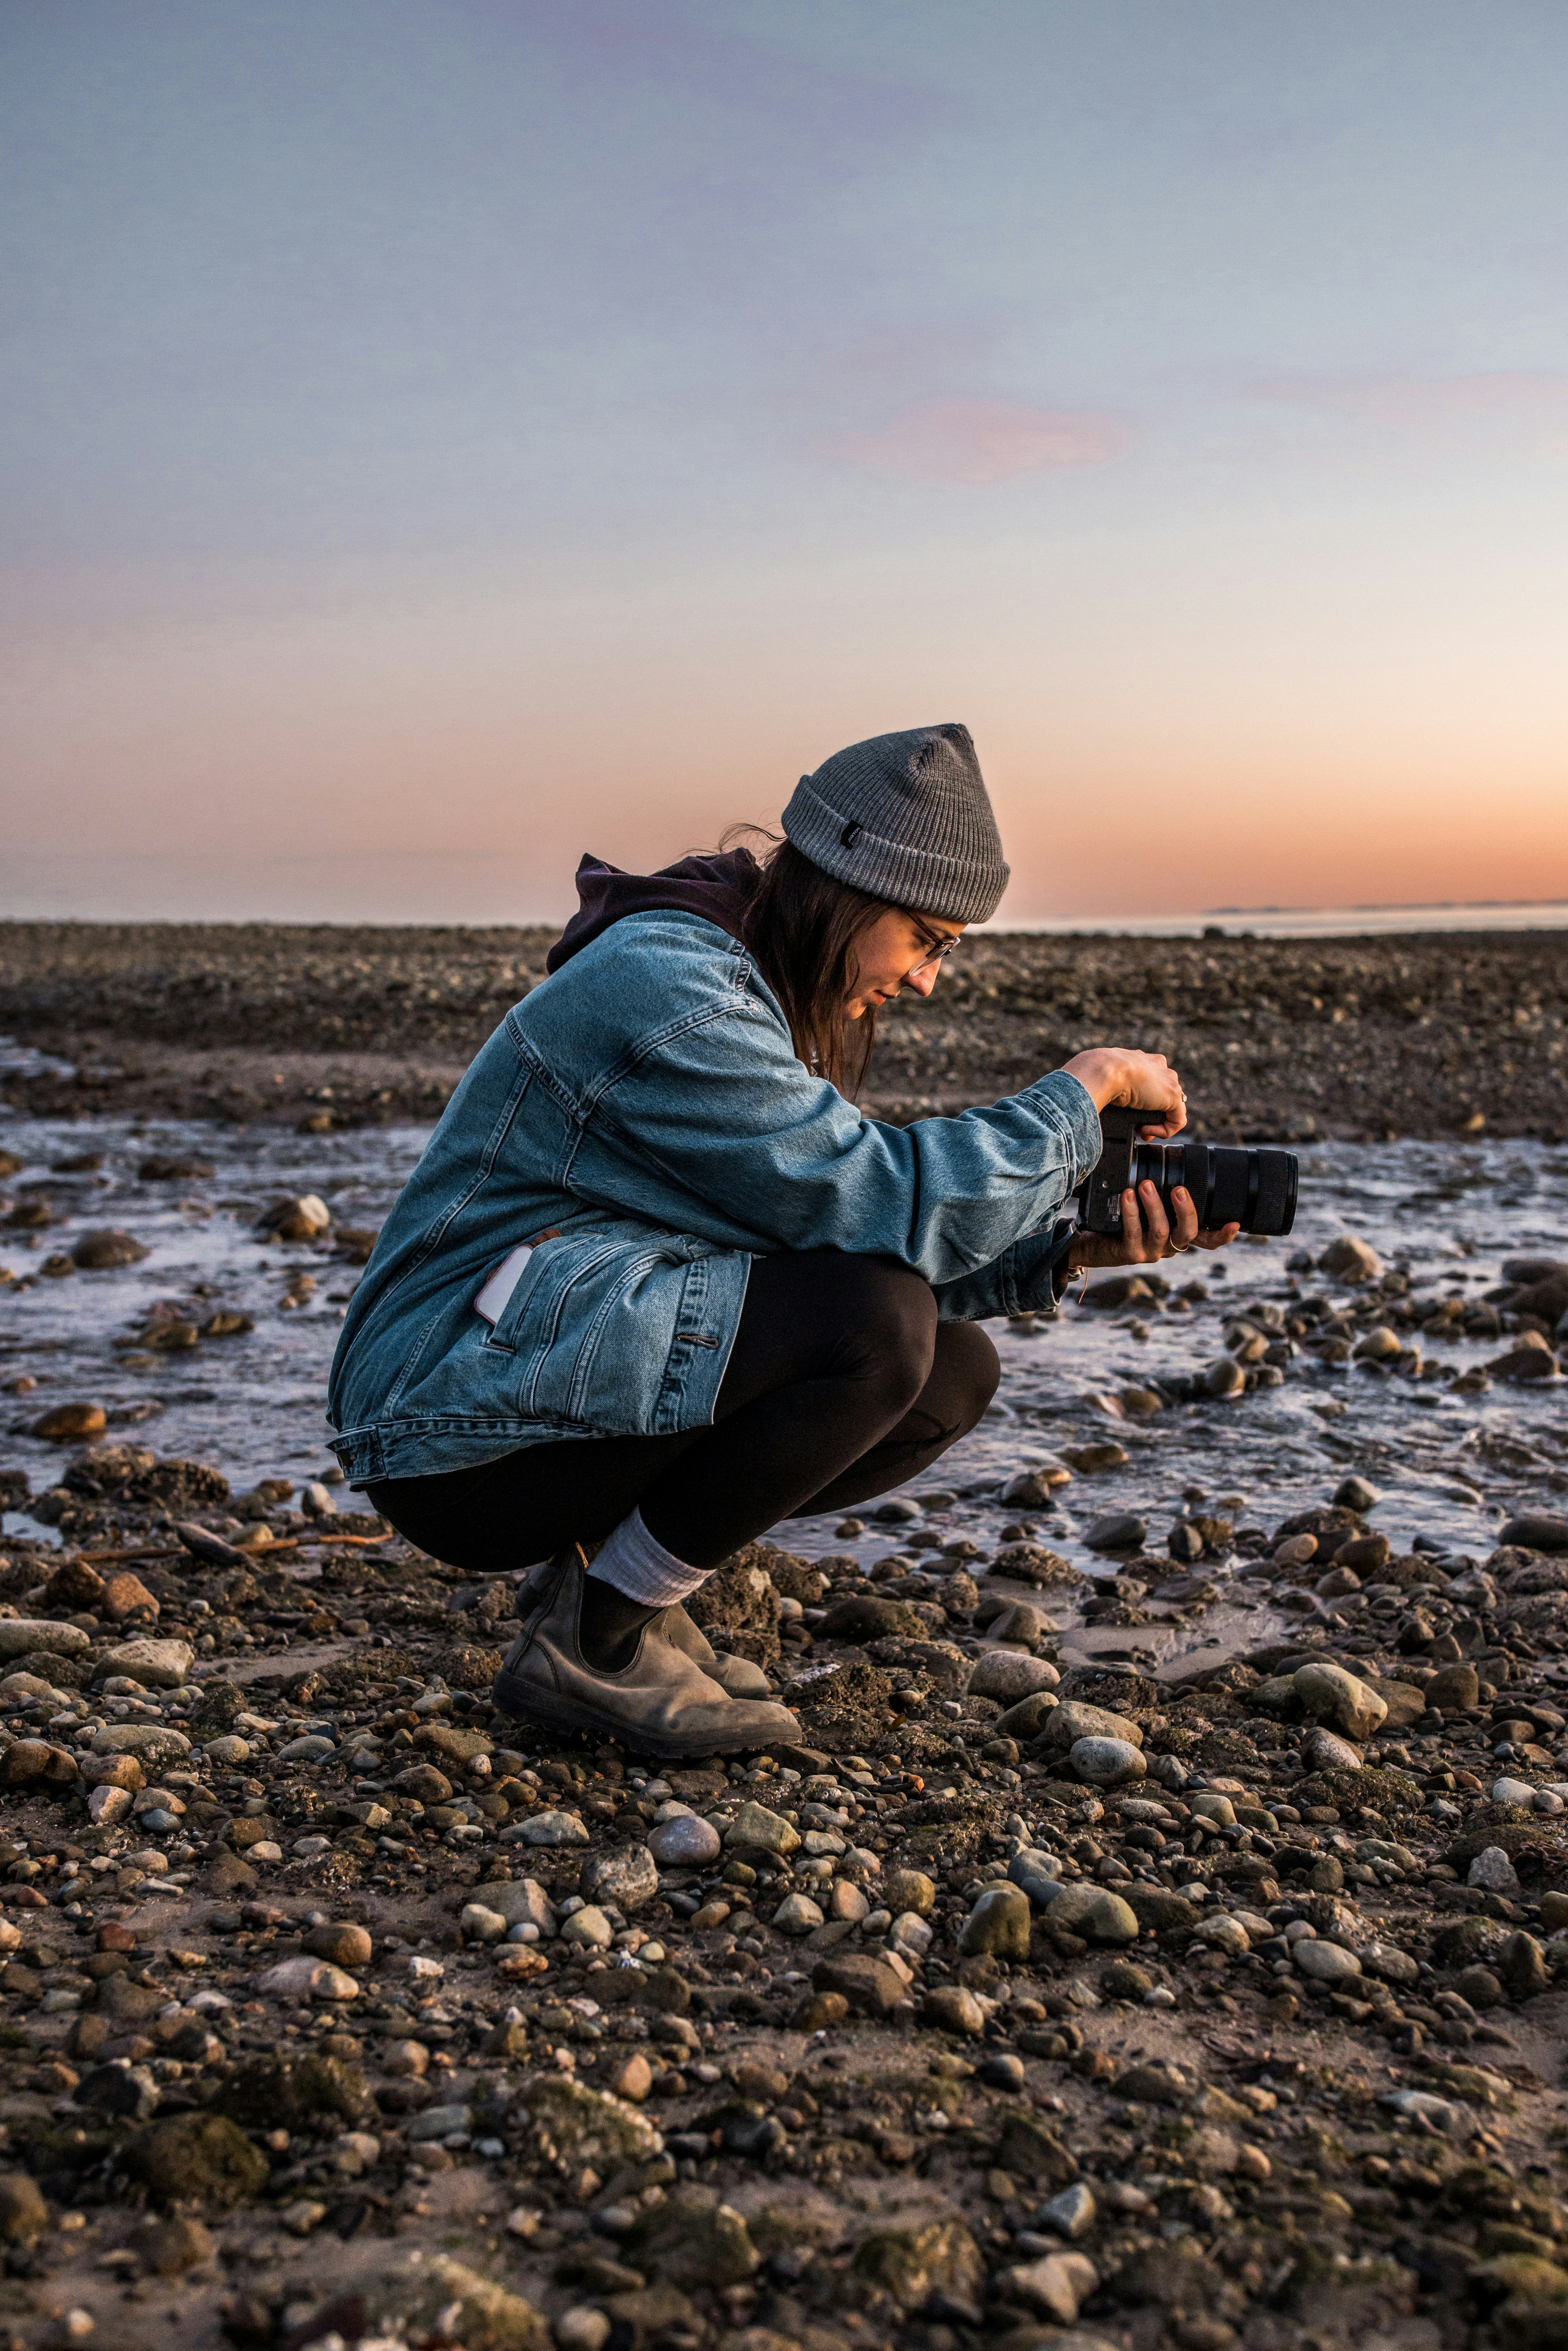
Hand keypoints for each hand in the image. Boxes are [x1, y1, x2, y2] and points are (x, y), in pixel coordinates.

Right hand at [1062, 1047, 1187, 1139]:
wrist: (1103, 1070)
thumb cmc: (1096, 1074)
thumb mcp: (1103, 1077)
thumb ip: (1109, 1085)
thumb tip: (1098, 1099)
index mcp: (1141, 1059)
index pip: (1150, 1079)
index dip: (1143, 1100)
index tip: (1129, 1111)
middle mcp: (1158, 1066)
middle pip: (1162, 1094)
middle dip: (1151, 1112)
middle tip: (1136, 1125)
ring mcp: (1168, 1081)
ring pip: (1171, 1108)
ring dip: (1156, 1122)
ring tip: (1140, 1129)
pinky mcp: (1173, 1096)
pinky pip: (1177, 1120)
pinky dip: (1163, 1131)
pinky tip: (1145, 1130)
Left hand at [1067, 1181, 1240, 1270]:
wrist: (1094, 1240)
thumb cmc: (1123, 1218)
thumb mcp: (1147, 1205)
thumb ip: (1162, 1191)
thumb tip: (1169, 1155)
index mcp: (1177, 1233)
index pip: (1206, 1239)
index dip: (1222, 1235)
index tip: (1235, 1224)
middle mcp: (1169, 1245)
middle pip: (1188, 1233)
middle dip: (1186, 1210)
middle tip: (1179, 1189)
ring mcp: (1151, 1251)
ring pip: (1162, 1231)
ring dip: (1154, 1205)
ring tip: (1145, 1185)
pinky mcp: (1131, 1253)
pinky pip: (1134, 1232)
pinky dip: (1132, 1212)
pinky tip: (1127, 1196)